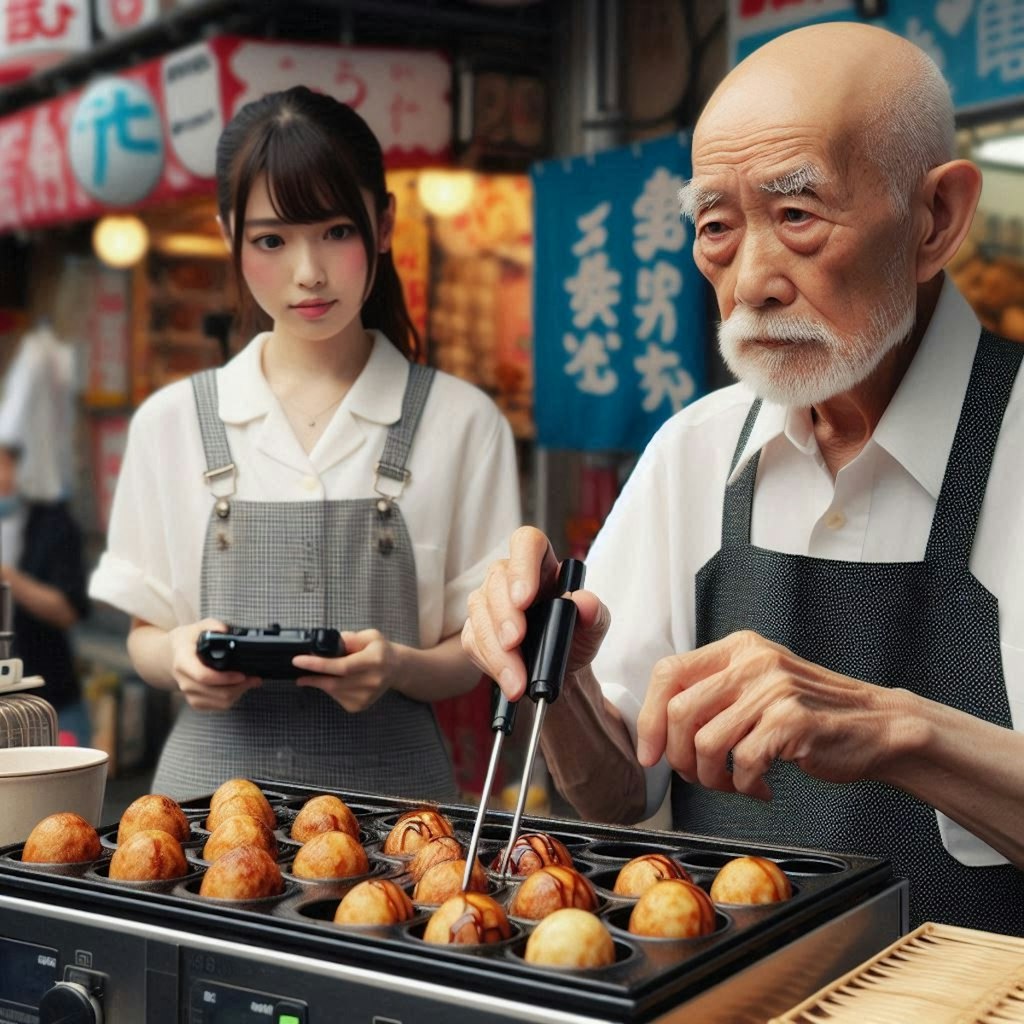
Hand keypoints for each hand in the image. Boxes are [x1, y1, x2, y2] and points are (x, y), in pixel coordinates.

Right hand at [169, 619, 261, 710]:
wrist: (172, 655)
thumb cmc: (187, 641)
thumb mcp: (198, 627)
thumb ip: (213, 625)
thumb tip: (225, 630)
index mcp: (183, 662)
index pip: (204, 676)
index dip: (225, 679)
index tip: (242, 674)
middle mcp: (184, 680)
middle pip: (217, 693)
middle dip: (240, 686)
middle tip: (255, 678)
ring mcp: (189, 693)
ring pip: (220, 702)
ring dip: (239, 693)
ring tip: (250, 681)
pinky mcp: (195, 701)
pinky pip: (218, 706)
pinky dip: (232, 699)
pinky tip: (238, 688)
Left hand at [293, 629, 398, 712]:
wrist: (396, 669)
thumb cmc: (380, 650)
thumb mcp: (369, 636)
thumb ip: (350, 639)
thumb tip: (328, 644)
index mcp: (374, 660)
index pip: (342, 666)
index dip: (318, 664)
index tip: (299, 661)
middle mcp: (372, 681)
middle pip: (334, 683)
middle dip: (313, 676)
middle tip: (299, 670)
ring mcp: (367, 696)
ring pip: (334, 691)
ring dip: (321, 682)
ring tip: (321, 672)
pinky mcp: (361, 705)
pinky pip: (337, 698)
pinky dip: (331, 689)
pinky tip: (336, 680)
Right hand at [461, 525, 610, 699]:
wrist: (561, 669)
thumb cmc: (576, 637)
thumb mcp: (595, 626)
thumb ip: (595, 612)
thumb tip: (585, 602)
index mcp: (542, 564)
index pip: (527, 543)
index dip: (522, 567)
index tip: (523, 599)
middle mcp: (510, 576)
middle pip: (497, 579)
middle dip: (504, 615)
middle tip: (515, 642)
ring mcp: (489, 601)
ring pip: (480, 611)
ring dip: (496, 648)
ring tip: (517, 678)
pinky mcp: (476, 629)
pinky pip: (473, 641)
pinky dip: (490, 663)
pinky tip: (508, 679)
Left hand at [636, 630, 903, 799]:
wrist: (878, 725)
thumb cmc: (811, 713)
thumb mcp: (758, 684)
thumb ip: (714, 692)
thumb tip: (656, 726)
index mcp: (738, 649)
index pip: (668, 672)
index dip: (649, 717)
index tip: (651, 752)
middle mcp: (753, 661)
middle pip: (680, 711)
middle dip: (679, 756)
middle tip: (697, 775)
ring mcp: (775, 689)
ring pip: (707, 742)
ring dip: (712, 777)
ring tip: (733, 783)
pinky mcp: (794, 722)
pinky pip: (744, 764)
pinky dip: (745, 787)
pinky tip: (762, 788)